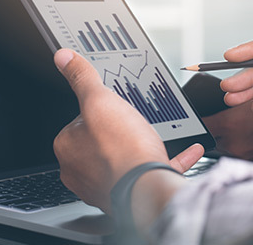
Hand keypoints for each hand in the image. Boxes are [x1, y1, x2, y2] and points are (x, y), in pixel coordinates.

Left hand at [52, 49, 203, 212]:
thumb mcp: (100, 101)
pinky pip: (150, 171)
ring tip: (156, 135)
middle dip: (121, 129)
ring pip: (124, 157)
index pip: (78, 121)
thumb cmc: (122, 149)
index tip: (112, 104)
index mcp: (68, 149)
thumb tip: (63, 58)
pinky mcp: (131, 193)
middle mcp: (80, 171)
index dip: (98, 109)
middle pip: (102, 139)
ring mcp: (105, 185)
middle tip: (136, 119)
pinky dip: (169, 159)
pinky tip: (188, 150)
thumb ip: (82, 79)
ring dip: (143, 145)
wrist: (148, 187)